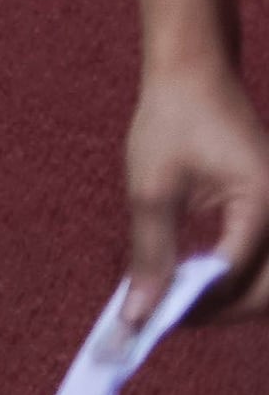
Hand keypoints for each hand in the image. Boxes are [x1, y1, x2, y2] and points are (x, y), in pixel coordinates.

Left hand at [121, 55, 268, 324]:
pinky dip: (232, 277)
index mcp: (263, 206)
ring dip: (228, 299)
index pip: (236, 277)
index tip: (153, 320)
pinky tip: (192, 277)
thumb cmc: (172, 120)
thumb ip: (150, 255)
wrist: (194, 73)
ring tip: (177, 302)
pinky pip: (262, 259)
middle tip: (167, 320)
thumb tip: (138, 312)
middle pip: (267, 291)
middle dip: (220, 312)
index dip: (197, 306)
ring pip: (267, 280)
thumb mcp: (152, 190)